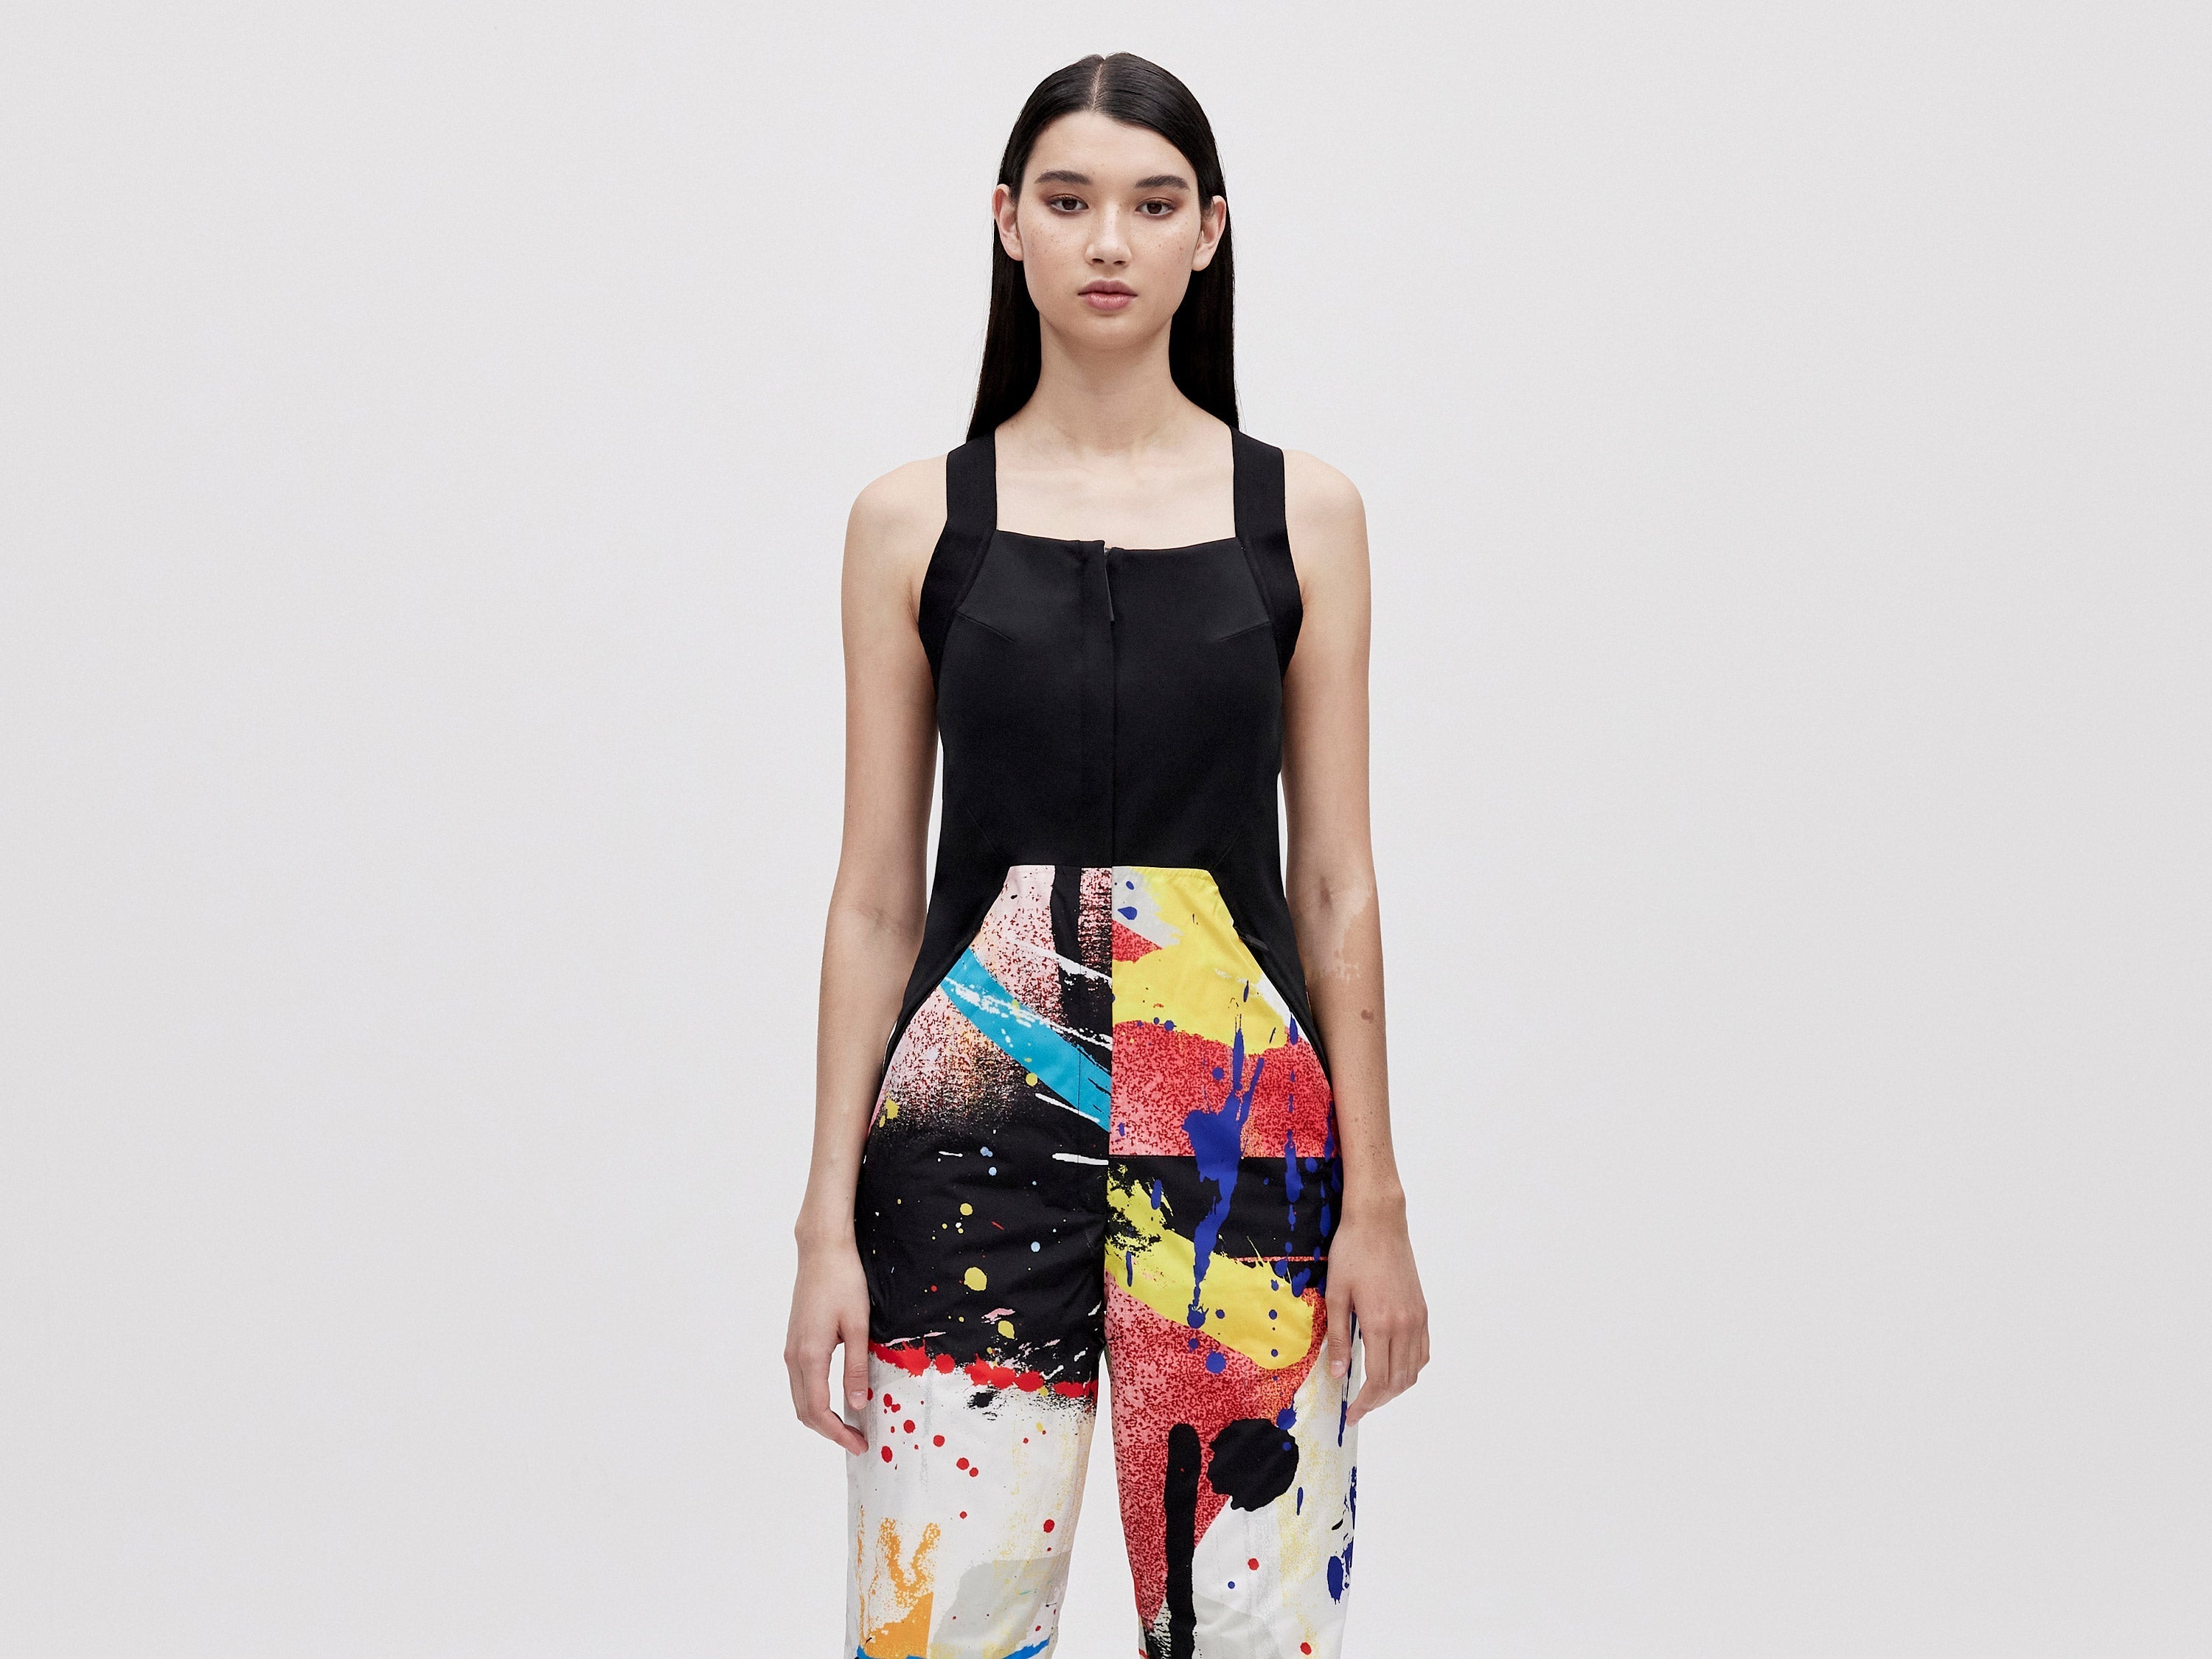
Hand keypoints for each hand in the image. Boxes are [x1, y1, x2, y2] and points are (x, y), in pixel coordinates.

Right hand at [784, 1233, 872, 1454]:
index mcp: (809, 1355)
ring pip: (800, 1397)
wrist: (822, 1250)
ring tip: (849, 1424)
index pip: (818, 1410)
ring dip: (821, 1416)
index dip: (837, 1433)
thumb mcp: (858, 1326)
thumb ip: (855, 1368)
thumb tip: (856, 1405)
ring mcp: (791, 1348)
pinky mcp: (795, 1340)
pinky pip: (801, 1381)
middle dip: (829, 1431)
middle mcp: (794, 1356)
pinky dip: (815, 1398)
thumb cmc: (844, 1282)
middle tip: (857, 1440)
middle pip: (804, 1410)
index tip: (859, 1445)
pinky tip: (837, 1397)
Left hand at [1323, 1197, 1428, 1423]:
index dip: (1365, 1403)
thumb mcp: (1336, 1295)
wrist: (1379, 1222)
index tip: (1351, 1414)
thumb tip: (1338, 1374)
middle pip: (1399, 1381)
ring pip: (1415, 1369)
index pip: (1378, 1379)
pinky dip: (1411, 1367)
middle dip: (1379, 1400)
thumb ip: (1337, 1337)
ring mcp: (1417, 1317)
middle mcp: (1404, 1325)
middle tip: (1358, 1407)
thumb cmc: (1351, 1253)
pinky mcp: (1422, 1309)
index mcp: (1380, 1324)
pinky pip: (1422, 1350)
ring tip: (1375, 1392)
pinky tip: (1394, 1367)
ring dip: (1396, 1387)